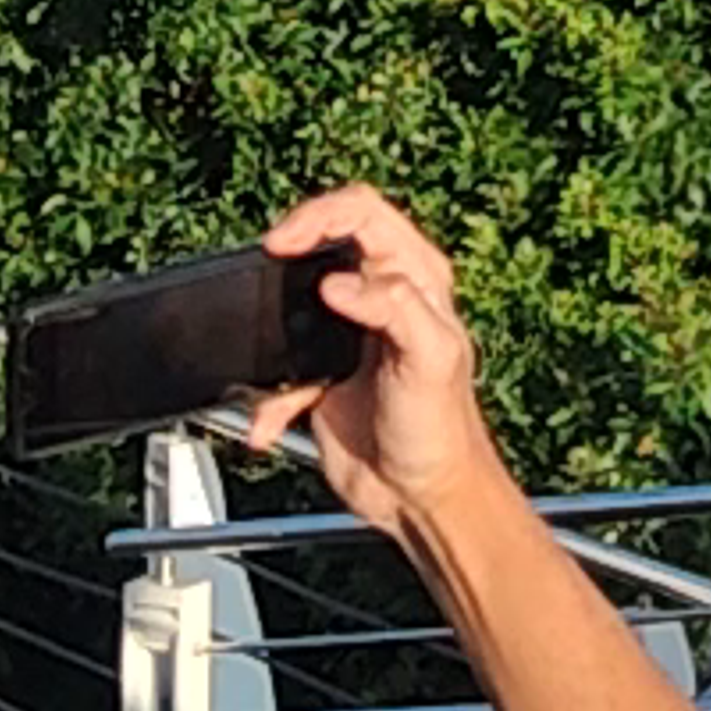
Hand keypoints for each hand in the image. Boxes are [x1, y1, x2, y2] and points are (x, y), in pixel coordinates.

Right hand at [249, 182, 504, 539]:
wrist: (420, 497)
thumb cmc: (443, 431)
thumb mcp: (431, 360)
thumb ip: (394, 309)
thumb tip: (340, 282)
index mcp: (416, 278)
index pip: (363, 213)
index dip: (319, 216)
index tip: (283, 244)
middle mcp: (382, 296)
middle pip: (324, 242)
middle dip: (289, 256)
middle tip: (268, 274)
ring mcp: (348, 334)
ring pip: (292, 302)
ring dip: (271, 329)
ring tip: (272, 357)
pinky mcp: (320, 373)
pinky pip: (279, 369)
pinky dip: (266, 396)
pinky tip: (270, 422)